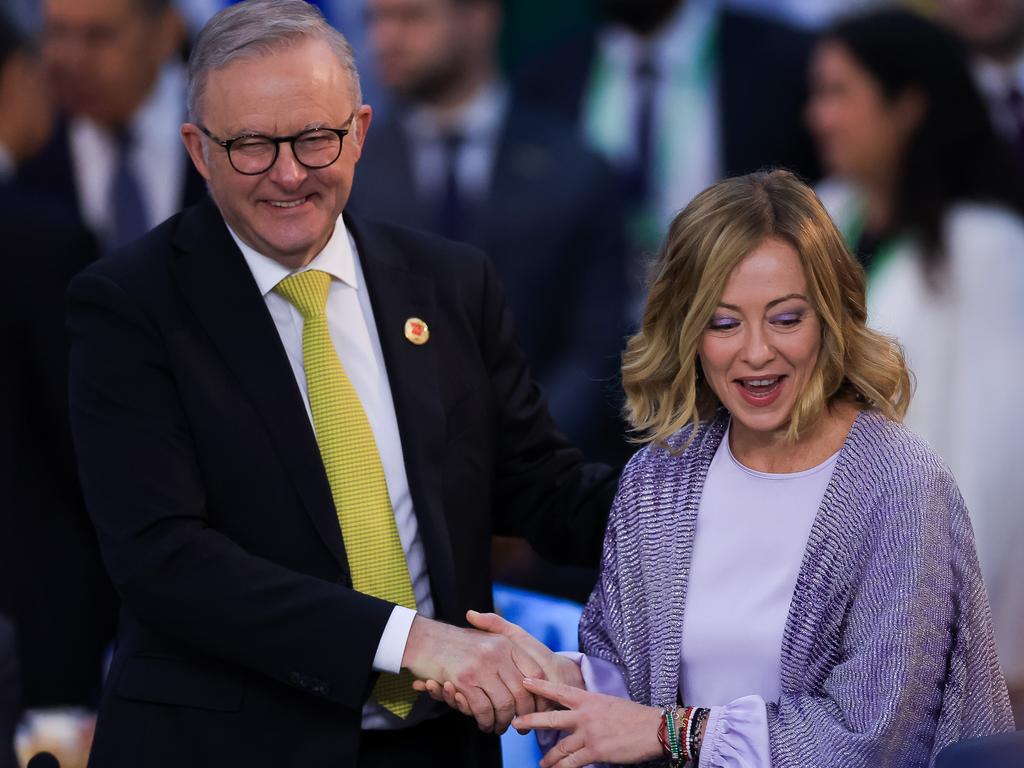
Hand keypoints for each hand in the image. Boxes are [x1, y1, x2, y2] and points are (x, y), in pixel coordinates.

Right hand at [414, 610, 583, 727]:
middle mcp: (497, 653)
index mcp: (506, 643)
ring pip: (504, 704)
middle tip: (519, 726)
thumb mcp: (486, 638)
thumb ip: (507, 655)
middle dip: (523, 714)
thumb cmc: (457, 643)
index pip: (535, 672)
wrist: (425, 639)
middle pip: (522, 692)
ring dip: (502, 722)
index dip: (538, 694)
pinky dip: (486, 722)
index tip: (536, 708)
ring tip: (499, 727)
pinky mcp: (464, 680)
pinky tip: (484, 724)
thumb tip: (527, 681)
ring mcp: (481, 666)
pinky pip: (483, 709)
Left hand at [511, 678, 663, 767]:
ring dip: (548, 757)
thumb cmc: (636, 717)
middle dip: (531, 721)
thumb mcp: (610, 704)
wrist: (654, 728)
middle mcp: (585, 715)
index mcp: (589, 699)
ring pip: (560, 746)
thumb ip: (592, 709)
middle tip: (516, 723)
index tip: (524, 681)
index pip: (559, 691)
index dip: (540, 686)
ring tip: (542, 763)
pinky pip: (573, 762)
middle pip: (551, 718)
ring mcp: (589, 733)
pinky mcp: (595, 751)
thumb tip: (581, 716)